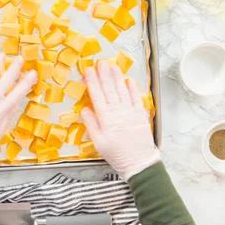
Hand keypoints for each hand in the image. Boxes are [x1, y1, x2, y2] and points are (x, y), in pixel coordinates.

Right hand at [80, 61, 159, 180]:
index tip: (88, 70)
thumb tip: (84, 109)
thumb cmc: (116, 154)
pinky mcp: (140, 114)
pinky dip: (132, 88)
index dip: (92, 81)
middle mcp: (118, 111)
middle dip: (103, 74)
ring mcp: (130, 111)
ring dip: (117, 77)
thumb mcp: (98, 142)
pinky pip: (136, 98)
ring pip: (122, 90)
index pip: (97, 95)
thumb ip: (91, 124)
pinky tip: (128, 80)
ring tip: (112, 66)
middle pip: (109, 89)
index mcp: (106, 118)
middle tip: (99, 62)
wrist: (139, 162)